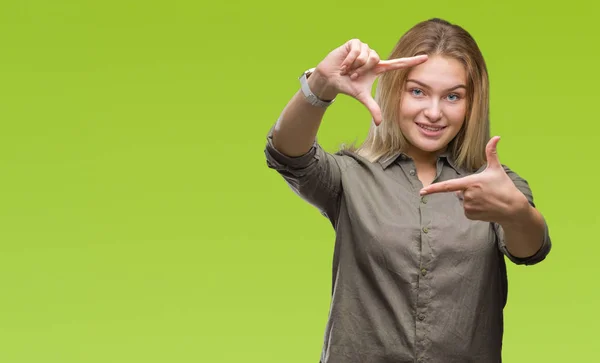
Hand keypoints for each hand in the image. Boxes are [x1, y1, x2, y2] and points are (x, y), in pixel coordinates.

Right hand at [311, 39, 427, 124]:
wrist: (330, 79)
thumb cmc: (347, 86)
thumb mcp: (362, 97)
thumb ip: (373, 108)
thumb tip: (380, 124)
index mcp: (379, 68)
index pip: (398, 64)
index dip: (412, 61)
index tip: (426, 58)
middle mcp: (373, 57)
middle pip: (376, 59)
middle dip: (362, 70)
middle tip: (353, 75)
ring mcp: (364, 48)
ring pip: (366, 55)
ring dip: (355, 65)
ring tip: (348, 69)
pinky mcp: (354, 43)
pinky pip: (357, 50)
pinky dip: (349, 60)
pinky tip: (343, 64)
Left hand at [419, 137, 529, 222]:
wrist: (513, 209)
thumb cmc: (505, 187)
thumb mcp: (497, 169)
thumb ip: (492, 152)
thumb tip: (496, 137)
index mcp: (470, 183)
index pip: (447, 186)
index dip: (433, 189)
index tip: (422, 192)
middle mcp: (467, 196)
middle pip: (459, 191)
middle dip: (467, 189)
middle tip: (484, 190)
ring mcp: (468, 207)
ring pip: (463, 200)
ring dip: (471, 199)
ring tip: (486, 198)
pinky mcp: (470, 215)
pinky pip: (466, 209)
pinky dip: (473, 208)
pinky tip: (484, 206)